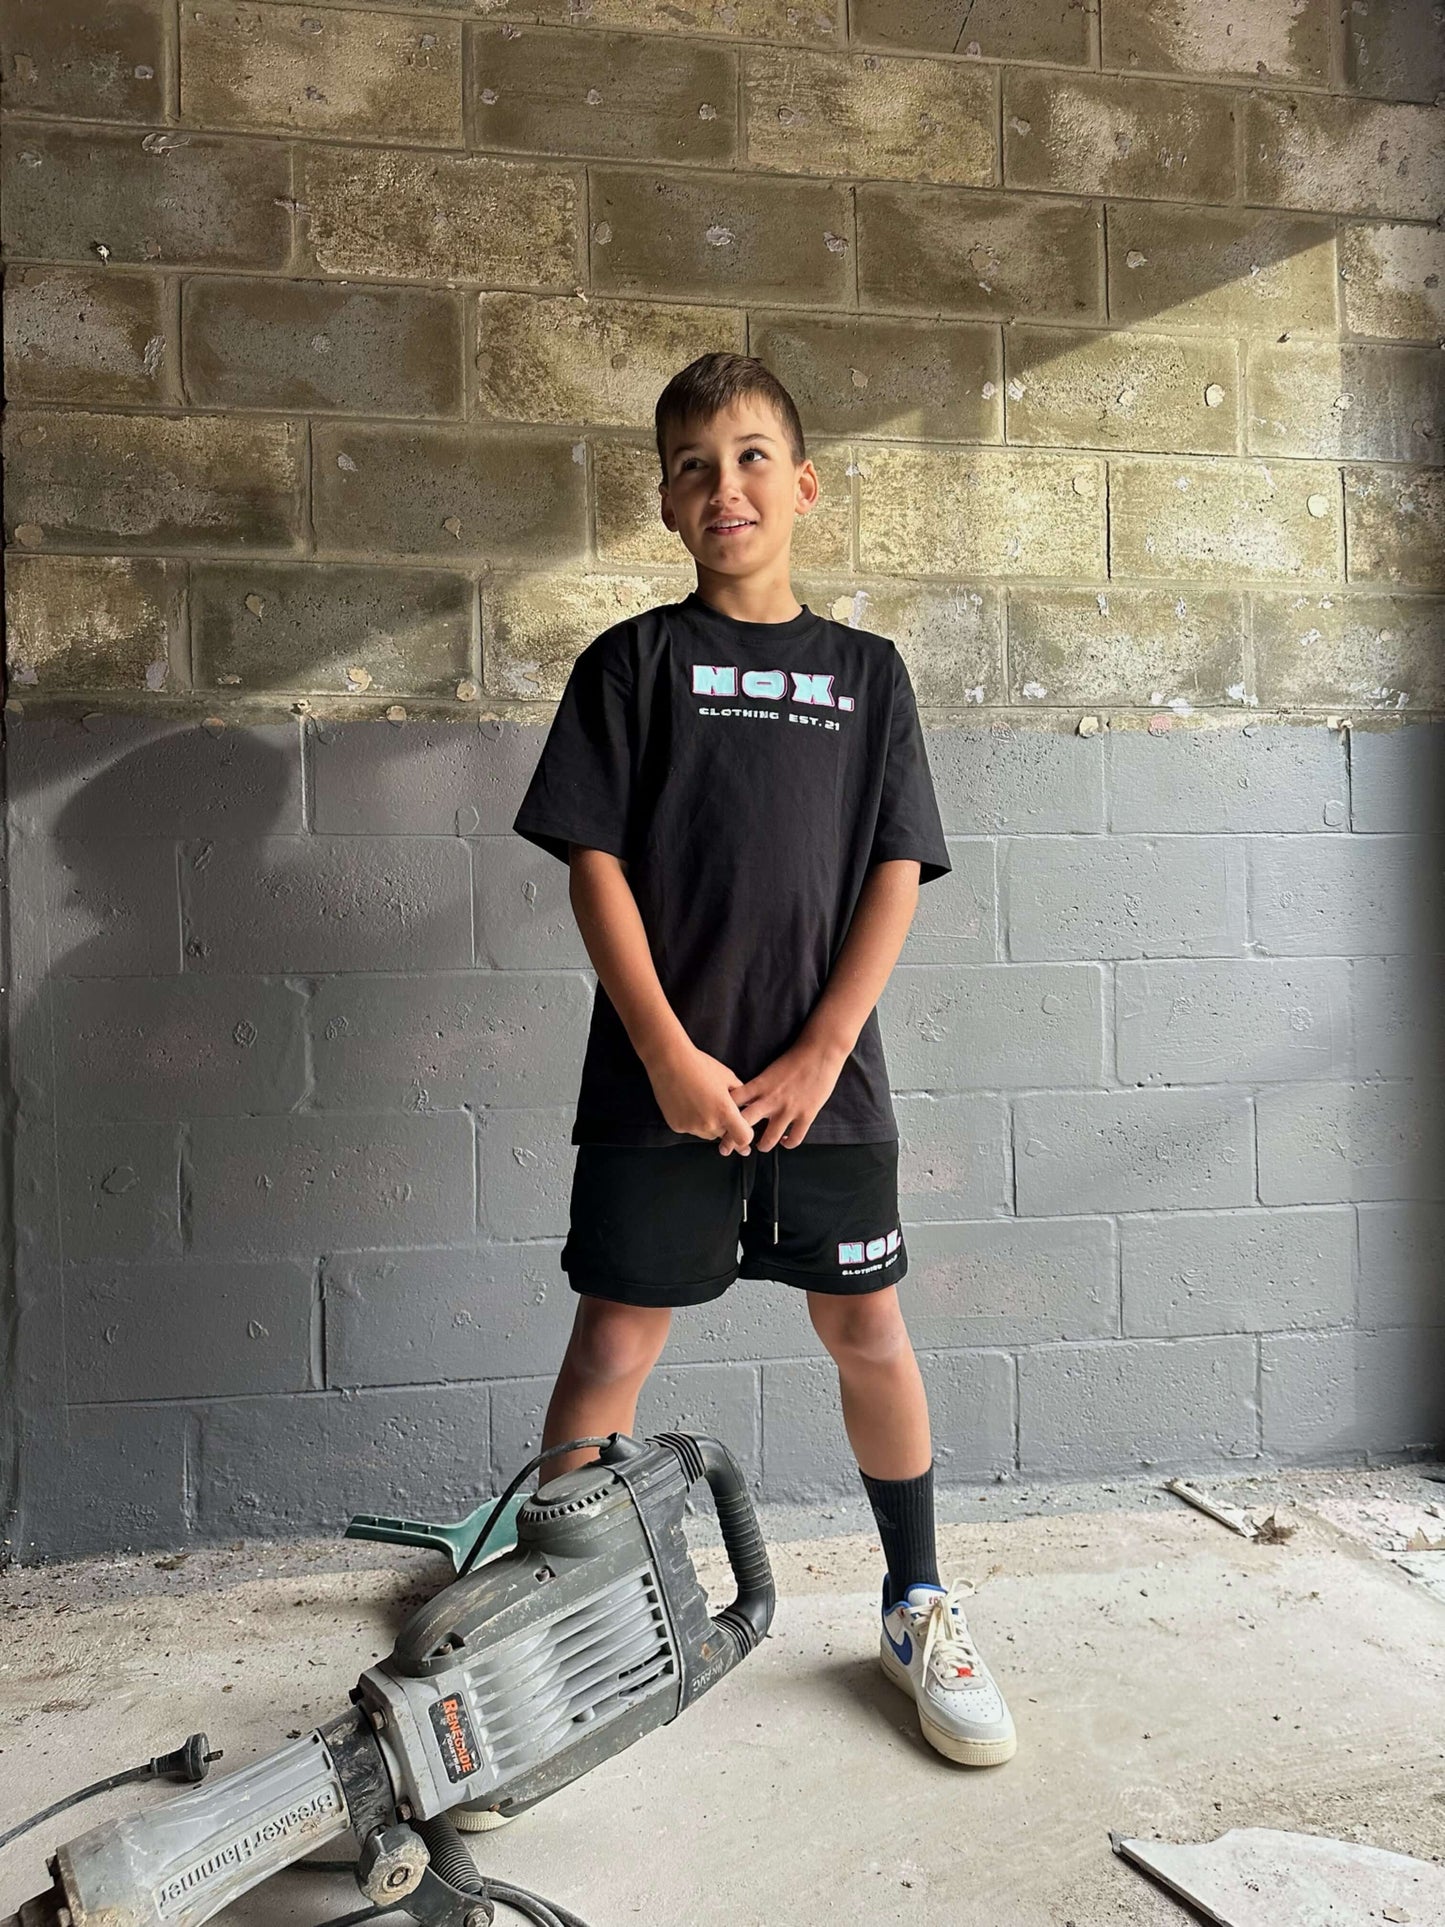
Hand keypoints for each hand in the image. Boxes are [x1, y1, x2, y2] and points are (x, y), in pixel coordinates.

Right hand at [646, 1042, 755, 1154]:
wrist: (669, 1061)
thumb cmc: (700, 1066)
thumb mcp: (728, 1077)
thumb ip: (739, 1095)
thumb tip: (746, 1104)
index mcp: (725, 1112)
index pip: (743, 1138)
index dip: (746, 1137)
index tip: (744, 1133)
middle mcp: (708, 1123)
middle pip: (724, 1136)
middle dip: (726, 1127)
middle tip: (719, 1110)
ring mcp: (691, 1127)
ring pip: (707, 1134)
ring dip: (709, 1125)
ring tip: (702, 1103)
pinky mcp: (677, 1126)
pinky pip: (690, 1129)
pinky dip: (692, 1121)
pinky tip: (688, 1104)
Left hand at [726, 1035, 849, 1151]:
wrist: (821, 1051)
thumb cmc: (796, 1057)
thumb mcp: (769, 1071)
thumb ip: (758, 1087)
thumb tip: (745, 1099)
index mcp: (759, 1085)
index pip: (732, 1102)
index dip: (722, 1113)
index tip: (718, 1122)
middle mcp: (770, 1099)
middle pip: (743, 1124)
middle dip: (731, 1140)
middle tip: (726, 1148)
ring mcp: (788, 1109)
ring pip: (768, 1139)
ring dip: (762, 1146)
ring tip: (760, 1146)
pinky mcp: (806, 1115)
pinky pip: (795, 1139)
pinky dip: (788, 1144)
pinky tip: (785, 1141)